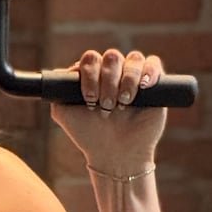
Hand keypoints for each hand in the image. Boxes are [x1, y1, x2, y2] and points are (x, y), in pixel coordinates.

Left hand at [50, 48, 165, 170]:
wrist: (116, 154)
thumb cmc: (90, 134)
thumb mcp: (64, 114)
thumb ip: (58, 91)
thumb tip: (59, 73)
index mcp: (93, 75)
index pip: (91, 59)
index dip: (90, 76)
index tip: (89, 99)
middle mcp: (113, 72)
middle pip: (112, 57)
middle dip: (108, 81)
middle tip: (106, 106)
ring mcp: (134, 76)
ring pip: (134, 58)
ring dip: (127, 80)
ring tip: (123, 103)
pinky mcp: (154, 83)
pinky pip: (154, 63)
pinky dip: (149, 71)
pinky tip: (144, 87)